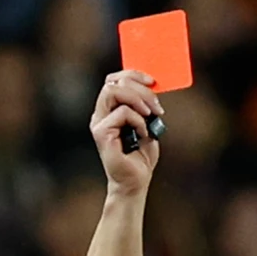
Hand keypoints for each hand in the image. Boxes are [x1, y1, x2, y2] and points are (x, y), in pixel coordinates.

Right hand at [90, 70, 163, 195]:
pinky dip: (139, 121)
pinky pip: (122, 113)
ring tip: (150, 116)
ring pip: (113, 91)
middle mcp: (101, 114)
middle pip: (113, 81)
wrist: (136, 181)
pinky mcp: (102, 133)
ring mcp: (99, 123)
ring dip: (138, 100)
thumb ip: (145, 106)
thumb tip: (152, 86)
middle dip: (140, 88)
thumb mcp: (147, 124)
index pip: (114, 80)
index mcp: (110, 109)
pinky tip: (143, 135)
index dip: (132, 74)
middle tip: (157, 106)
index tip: (153, 81)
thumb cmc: (141, 156)